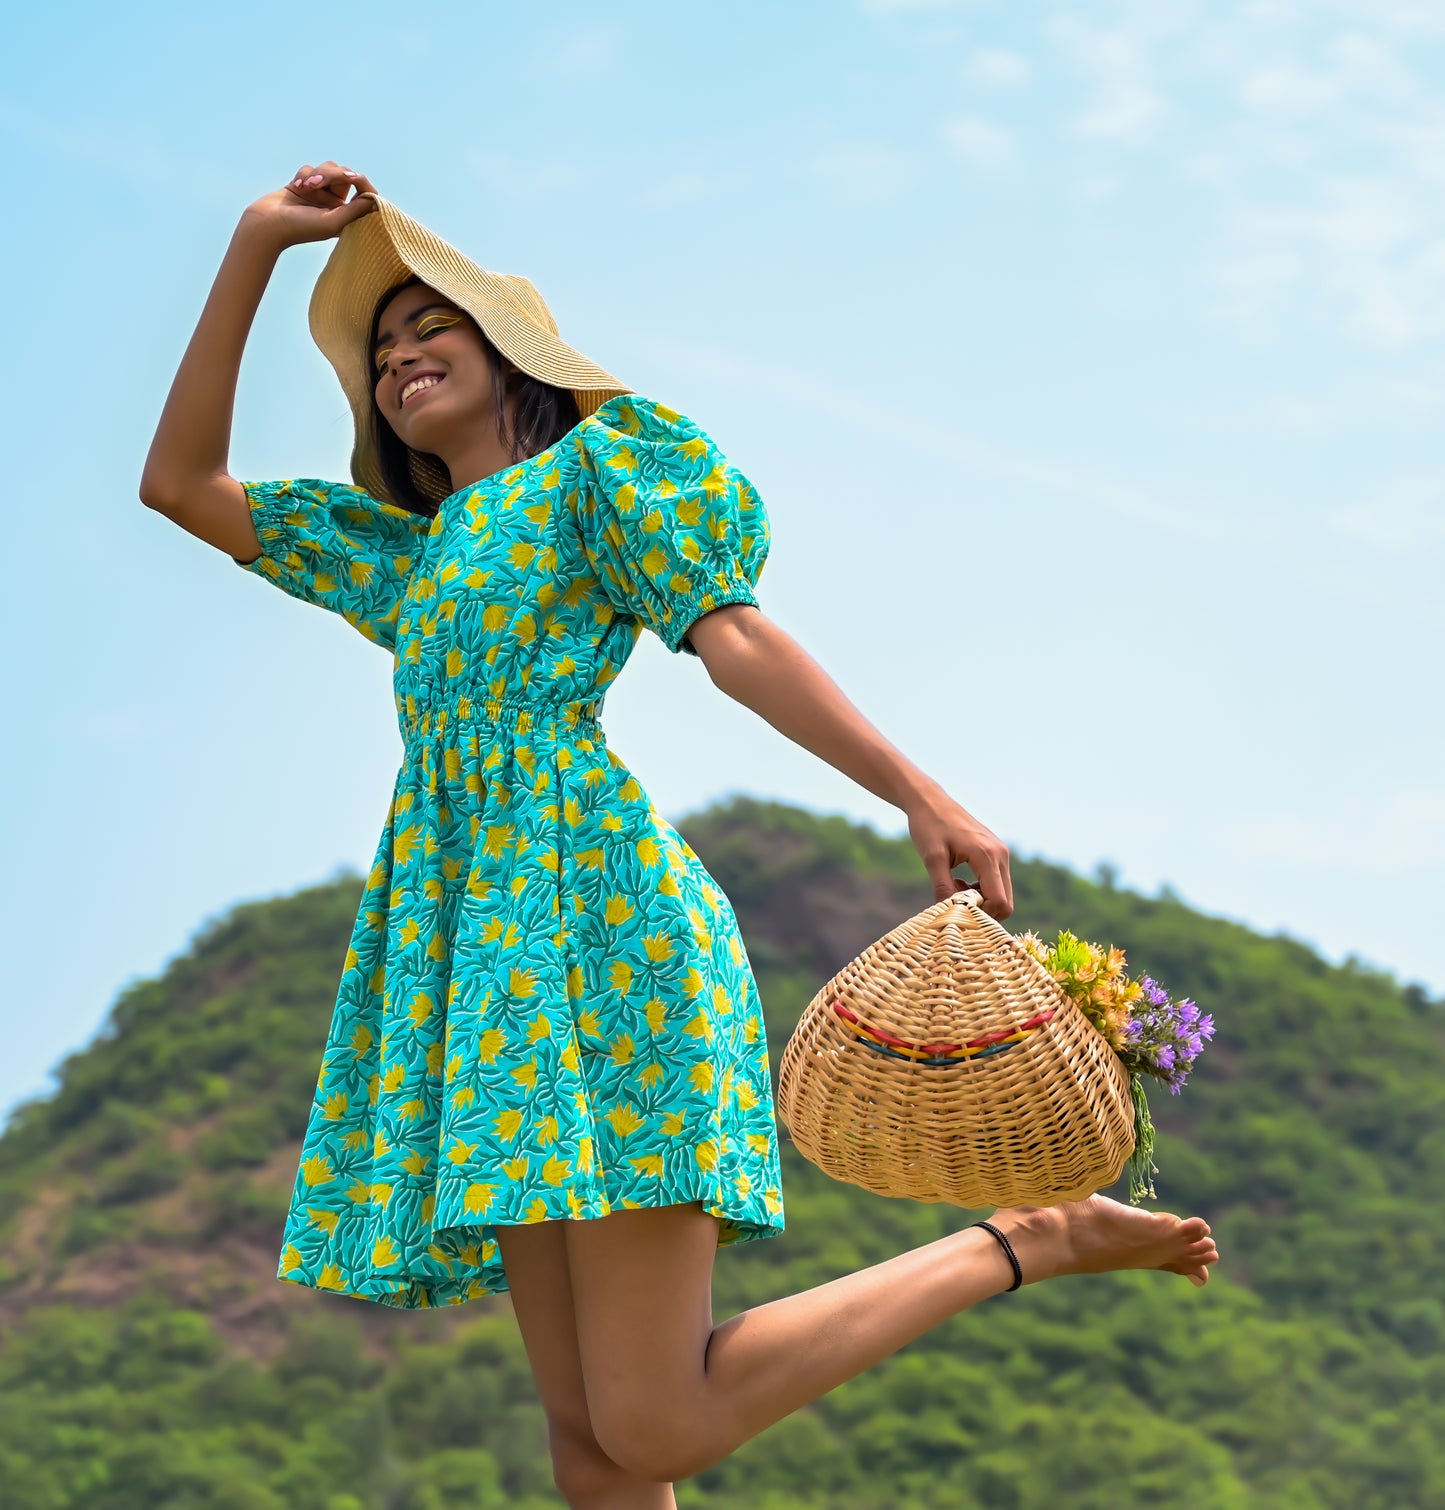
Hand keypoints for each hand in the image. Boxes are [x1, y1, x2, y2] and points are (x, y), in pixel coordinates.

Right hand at [239, 160, 378, 249]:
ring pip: (329, 167)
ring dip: (317, 173)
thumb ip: (355, 211)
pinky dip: (304, 175)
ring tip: (306, 187)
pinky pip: (311, 168)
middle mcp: (337, 204)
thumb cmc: (302, 228)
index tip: (354, 179)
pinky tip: (297, 186)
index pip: (365, 193)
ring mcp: (321, 193)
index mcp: (347, 216)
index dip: (362, 182)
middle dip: (333, 174)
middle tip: (318, 183)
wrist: (269, 222)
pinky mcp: (306, 184)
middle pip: (346, 175)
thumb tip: (376, 201)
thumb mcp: (333, 221)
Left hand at [905, 785, 1013, 918]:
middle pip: (1006, 901)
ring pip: (1002, 893)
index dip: (981, 915)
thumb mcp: (931, 858)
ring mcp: (1001, 853)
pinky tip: (959, 882)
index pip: (999, 901)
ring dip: (980, 900)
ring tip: (953, 888)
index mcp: (987, 856)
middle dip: (982, 910)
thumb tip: (952, 913)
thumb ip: (942, 886)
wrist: (930, 801)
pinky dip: (981, 890)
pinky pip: (997, 882)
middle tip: (954, 902)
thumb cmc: (929, 827)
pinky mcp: (996, 852)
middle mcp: (1001, 854)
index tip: (956, 910)